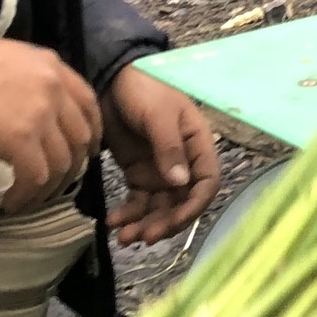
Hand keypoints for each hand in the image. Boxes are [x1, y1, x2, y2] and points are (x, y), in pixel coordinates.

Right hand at [0, 29, 101, 214]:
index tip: (84, 154)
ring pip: (62, 163)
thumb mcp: (6, 61)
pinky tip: (10, 202)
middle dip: (72, 168)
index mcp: (52, 65)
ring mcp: (40, 113)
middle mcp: (54, 87)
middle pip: (80, 138)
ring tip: (27, 199)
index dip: (90, 134)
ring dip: (47, 189)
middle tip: (55, 185)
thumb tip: (27, 113)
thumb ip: (28, 82)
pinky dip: (26, 196)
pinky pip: (36, 177)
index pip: (88, 104)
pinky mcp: (21, 138)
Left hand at [103, 67, 221, 245]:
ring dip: (145, 224)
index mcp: (198, 144)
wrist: (110, 79)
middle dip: (165, 223)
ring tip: (123, 237)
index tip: (174, 222)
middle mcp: (183, 162)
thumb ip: (168, 148)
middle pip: (182, 202)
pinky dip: (127, 215)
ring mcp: (160, 170)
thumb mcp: (158, 115)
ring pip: (159, 207)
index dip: (194, 206)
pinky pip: (137, 202)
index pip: (206, 183)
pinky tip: (113, 222)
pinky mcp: (138, 173)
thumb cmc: (143, 89)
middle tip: (144, 237)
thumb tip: (179, 183)